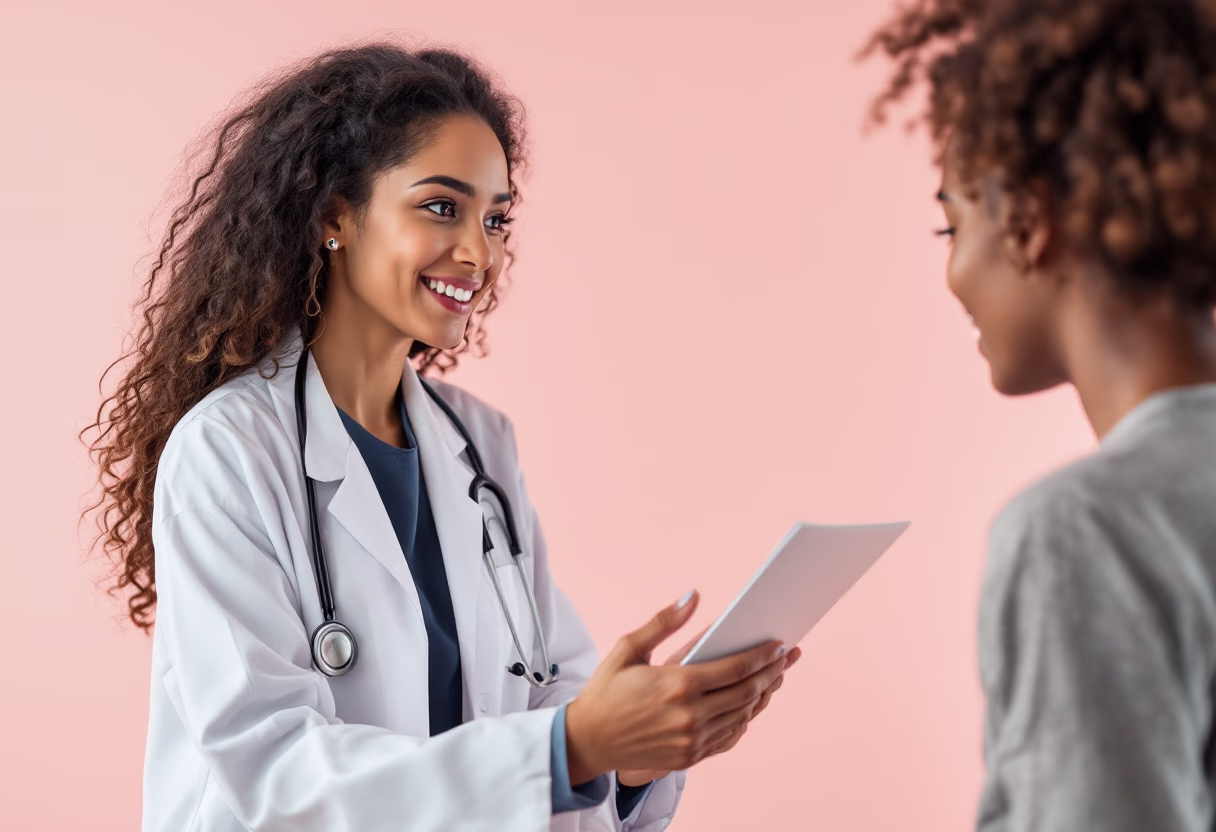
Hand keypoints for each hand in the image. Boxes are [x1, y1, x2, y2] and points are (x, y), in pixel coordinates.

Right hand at [564, 591, 800, 786]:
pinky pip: (729, 737)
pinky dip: (745, 720)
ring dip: (763, 696)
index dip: (762, 656)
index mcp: (677, 684)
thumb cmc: (605, 690)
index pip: (735, 668)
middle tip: (787, 658)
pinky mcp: (689, 757)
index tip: (780, 644)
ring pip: (742, 716)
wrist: (587, 740)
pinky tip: (750, 705)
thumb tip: (693, 596)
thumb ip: (663, 621)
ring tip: (774, 678)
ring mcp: (691, 741)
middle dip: (772, 673)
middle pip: (746, 692)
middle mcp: (689, 715)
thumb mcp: (628, 648)